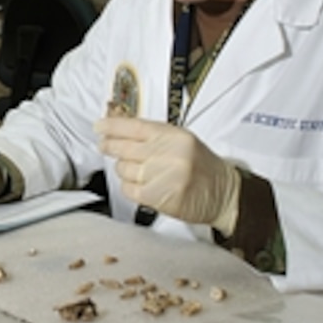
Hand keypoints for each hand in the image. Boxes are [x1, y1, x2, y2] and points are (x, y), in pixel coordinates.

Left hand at [95, 117, 240, 235]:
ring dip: (124, 169)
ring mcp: (163, 176)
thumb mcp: (182, 141)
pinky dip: (129, 187)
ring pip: (124, 169)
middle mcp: (169, 154)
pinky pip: (129, 189)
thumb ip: (154, 135)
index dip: (112, 126)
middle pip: (124, 148)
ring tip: (136, 170)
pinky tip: (139, 184)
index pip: (135, 126)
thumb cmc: (201, 166)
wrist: (223, 193)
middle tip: (104, 145)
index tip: (99, 126)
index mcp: (174, 136)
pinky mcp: (159, 197)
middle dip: (109, 146)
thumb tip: (119, 130)